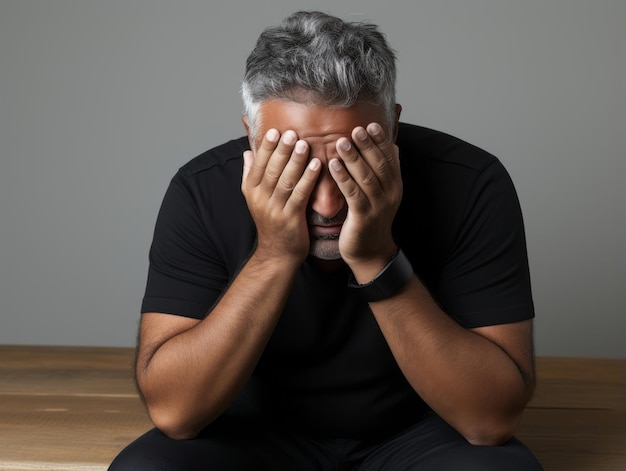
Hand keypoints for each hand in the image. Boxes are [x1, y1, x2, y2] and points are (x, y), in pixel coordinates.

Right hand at [242, 128, 321, 262]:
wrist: (277, 253)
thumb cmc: (270, 221)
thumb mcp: (254, 198)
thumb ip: (251, 174)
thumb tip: (247, 152)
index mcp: (251, 190)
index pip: (258, 164)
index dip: (266, 147)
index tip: (274, 130)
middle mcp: (261, 198)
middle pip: (272, 170)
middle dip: (282, 150)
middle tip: (292, 132)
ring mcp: (275, 209)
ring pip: (285, 180)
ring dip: (296, 161)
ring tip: (305, 144)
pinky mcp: (291, 218)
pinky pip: (300, 195)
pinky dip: (308, 178)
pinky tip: (317, 165)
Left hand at [330, 123, 402, 276]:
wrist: (370, 252)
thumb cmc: (371, 219)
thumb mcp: (384, 193)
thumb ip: (386, 170)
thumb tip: (393, 145)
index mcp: (395, 185)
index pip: (390, 158)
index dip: (381, 140)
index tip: (371, 124)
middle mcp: (390, 193)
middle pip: (379, 164)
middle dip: (367, 145)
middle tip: (355, 128)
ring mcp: (377, 205)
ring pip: (366, 177)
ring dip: (353, 158)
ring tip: (341, 142)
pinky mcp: (363, 216)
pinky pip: (353, 193)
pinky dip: (343, 177)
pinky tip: (333, 165)